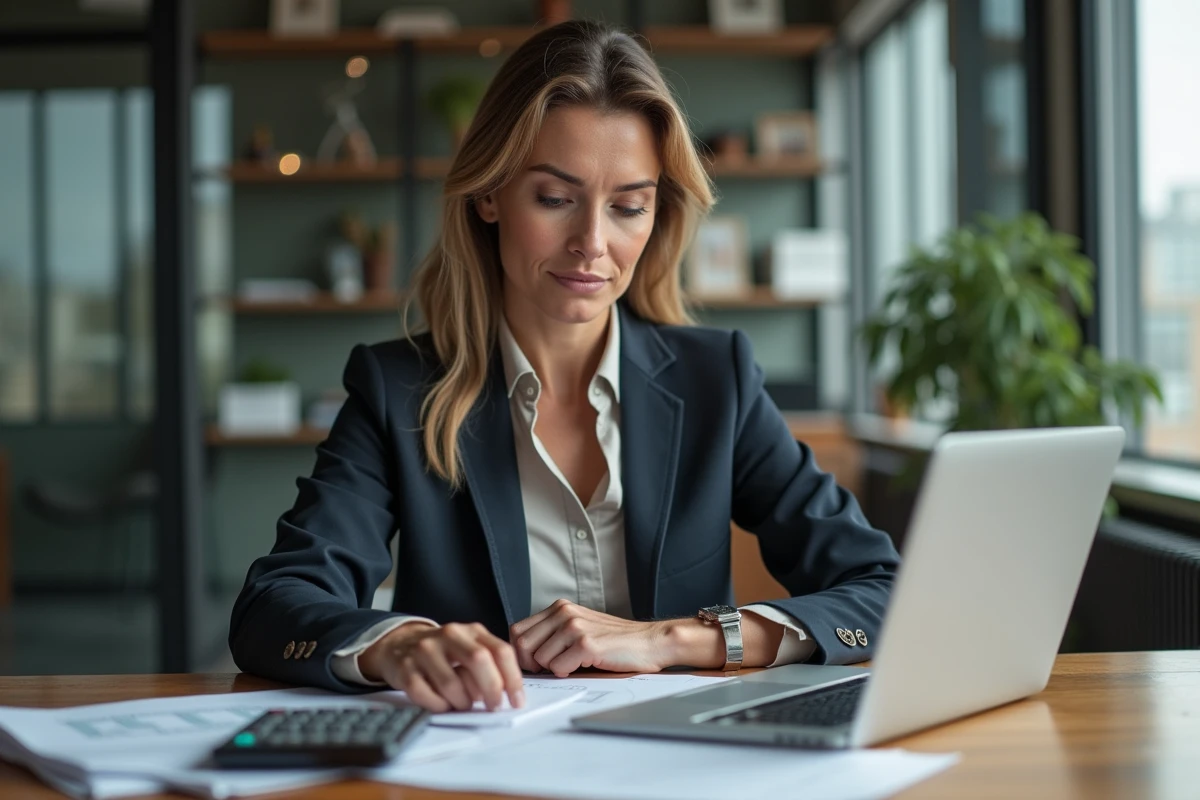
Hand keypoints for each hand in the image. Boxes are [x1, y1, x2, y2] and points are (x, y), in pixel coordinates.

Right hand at [359, 622, 524, 712]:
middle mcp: (448, 636)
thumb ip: (490, 664)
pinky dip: (439, 706)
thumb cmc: (443, 652)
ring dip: (462, 702)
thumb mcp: (469, 648)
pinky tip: (442, 703)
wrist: (399, 644)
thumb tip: (509, 694)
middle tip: (494, 706)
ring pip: (452, 684)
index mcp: (471, 630)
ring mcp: (424, 650)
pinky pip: (427, 696)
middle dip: (491, 689)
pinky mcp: (405, 669)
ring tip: (463, 704)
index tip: (517, 701)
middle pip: (479, 661)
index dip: (513, 679)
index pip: (501, 651)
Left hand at [509, 599, 671, 676]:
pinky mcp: (585, 643)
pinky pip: (558, 668)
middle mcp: (563, 612)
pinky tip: (587, 665)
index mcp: (559, 607)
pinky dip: (569, 673)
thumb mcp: (579, 628)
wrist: (650, 641)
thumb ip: (553, 634)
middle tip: (552, 669)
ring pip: (539, 660)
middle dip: (532, 665)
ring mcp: (574, 626)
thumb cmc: (614, 641)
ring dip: (555, 669)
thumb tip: (522, 656)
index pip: (517, 630)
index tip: (535, 664)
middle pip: (522, 646)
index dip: (521, 653)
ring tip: (576, 663)